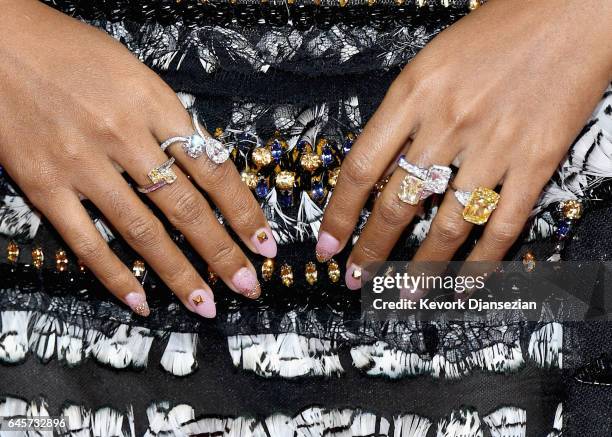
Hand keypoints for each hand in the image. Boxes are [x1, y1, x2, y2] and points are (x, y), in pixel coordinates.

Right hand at [0, 0, 276, 315]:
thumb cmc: (72, 52)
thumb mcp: (137, 75)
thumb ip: (171, 122)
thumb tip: (208, 167)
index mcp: (153, 103)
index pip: (213, 169)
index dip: (243, 212)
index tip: (263, 243)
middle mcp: (122, 136)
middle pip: (186, 208)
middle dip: (222, 253)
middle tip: (248, 286)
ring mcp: (81, 164)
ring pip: (142, 232)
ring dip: (179, 274)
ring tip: (206, 304)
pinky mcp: (43, 185)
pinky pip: (85, 241)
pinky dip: (114, 276)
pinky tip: (140, 301)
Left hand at [316, 0, 611, 288]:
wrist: (573, 10)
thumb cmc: (500, 28)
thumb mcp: (431, 61)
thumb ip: (403, 114)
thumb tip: (378, 167)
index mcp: (414, 93)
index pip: (360, 169)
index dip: (339, 216)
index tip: (327, 246)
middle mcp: (449, 122)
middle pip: (396, 205)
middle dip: (372, 252)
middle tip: (359, 279)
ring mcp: (495, 145)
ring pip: (448, 225)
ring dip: (422, 269)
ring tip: (404, 294)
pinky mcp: (537, 160)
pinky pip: (503, 224)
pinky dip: (482, 263)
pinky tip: (465, 284)